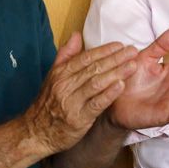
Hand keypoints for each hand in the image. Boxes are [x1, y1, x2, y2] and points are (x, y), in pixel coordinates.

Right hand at [24, 33, 139, 154]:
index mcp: (60, 74)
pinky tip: (121, 86)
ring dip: (116, 73)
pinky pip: (96, 104)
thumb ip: (66, 55)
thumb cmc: (48, 102)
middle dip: (115, 59)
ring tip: (132, 65)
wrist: (35, 132)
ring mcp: (71, 102)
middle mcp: (65, 86)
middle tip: (132, 51)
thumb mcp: (52, 77)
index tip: (120, 45)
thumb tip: (76, 34)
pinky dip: (109, 94)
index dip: (104, 50)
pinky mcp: (78, 119)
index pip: (85, 58)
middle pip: (94, 69)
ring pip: (96, 84)